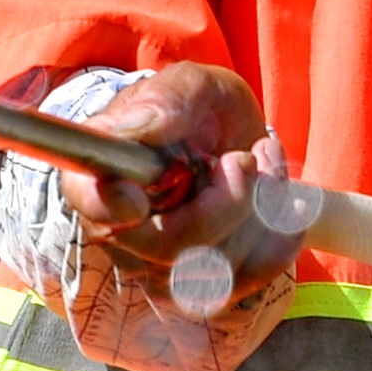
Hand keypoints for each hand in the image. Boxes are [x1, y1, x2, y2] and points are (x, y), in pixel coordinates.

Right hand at [47, 64, 294, 303]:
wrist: (231, 134)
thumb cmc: (198, 108)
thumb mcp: (186, 85)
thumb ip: (163, 101)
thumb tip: (138, 130)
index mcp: (97, 177)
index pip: (93, 208)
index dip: (111, 209)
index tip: (140, 198)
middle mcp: (122, 234)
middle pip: (167, 248)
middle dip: (225, 204)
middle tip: (243, 158)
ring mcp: (161, 268)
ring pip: (216, 268)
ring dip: (258, 210)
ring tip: (262, 158)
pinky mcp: (205, 285)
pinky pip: (251, 277)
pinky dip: (278, 233)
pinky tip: (277, 194)